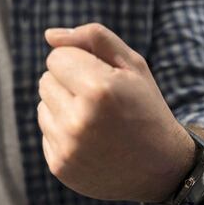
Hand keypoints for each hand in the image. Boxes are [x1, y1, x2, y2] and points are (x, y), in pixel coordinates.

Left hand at [38, 23, 195, 202]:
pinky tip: (91, 141)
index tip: (104, 79)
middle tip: (101, 103)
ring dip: (64, 108)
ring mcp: (67, 147)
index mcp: (99, 90)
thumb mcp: (133, 66)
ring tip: (96, 122)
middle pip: (45, 80)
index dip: (80, 63)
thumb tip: (50, 35)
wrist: (161, 168)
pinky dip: (64, 133)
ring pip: (42, 105)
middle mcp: (79, 121)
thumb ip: (94, 38)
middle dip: (69, 84)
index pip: (56, 57)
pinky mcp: (60, 166)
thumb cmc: (146, 109)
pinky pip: (46, 133)